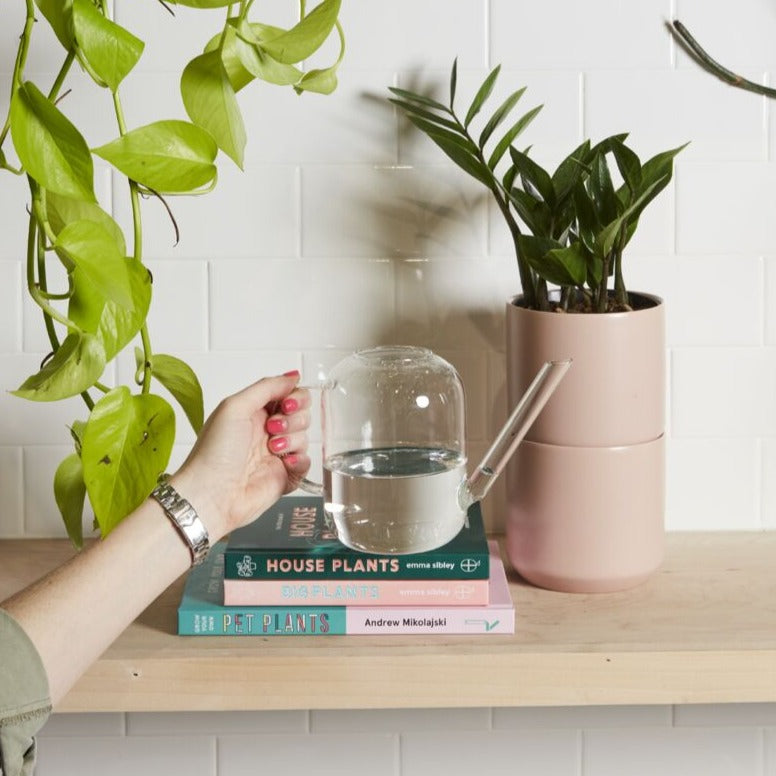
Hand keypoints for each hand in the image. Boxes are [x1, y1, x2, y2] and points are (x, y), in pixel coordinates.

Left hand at [169, 372, 310, 539]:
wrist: (211, 494)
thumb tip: (293, 375)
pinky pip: (306, 462)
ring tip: (272, 448)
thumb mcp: (235, 406)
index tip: (286, 404)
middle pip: (302, 414)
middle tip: (273, 428)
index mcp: (254, 412)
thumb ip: (267, 387)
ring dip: (292, 439)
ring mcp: (277, 454)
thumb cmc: (214, 452)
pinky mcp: (285, 476)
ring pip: (305, 437)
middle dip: (293, 419)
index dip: (294, 397)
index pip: (289, 395)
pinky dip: (300, 460)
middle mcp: (268, 431)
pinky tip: (284, 462)